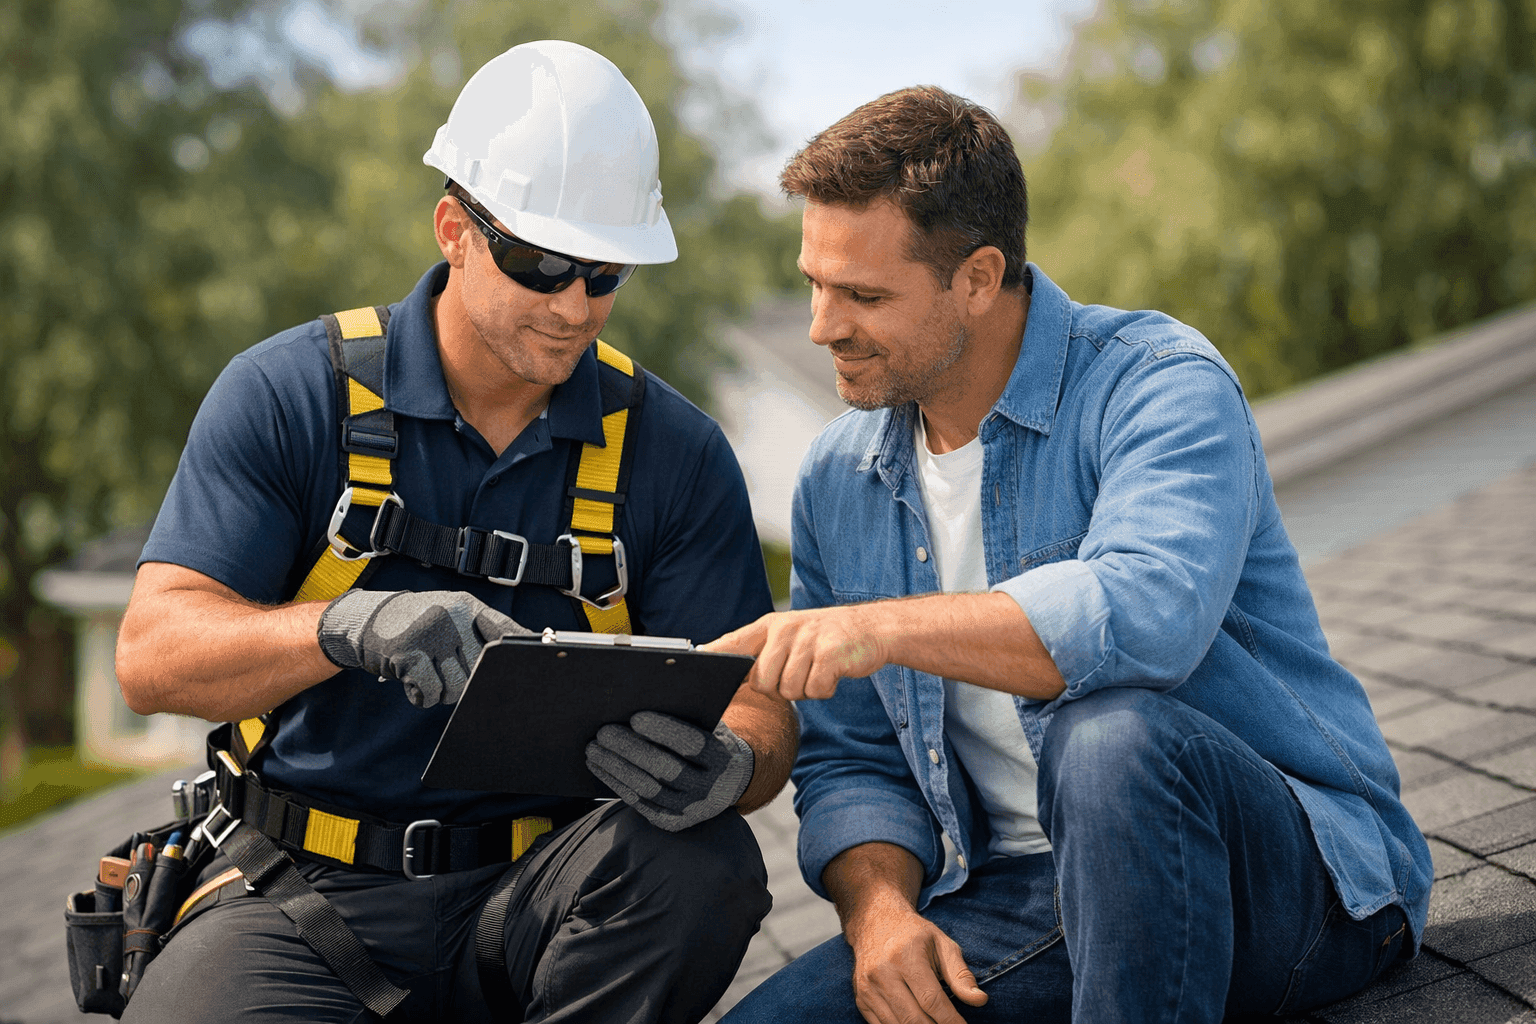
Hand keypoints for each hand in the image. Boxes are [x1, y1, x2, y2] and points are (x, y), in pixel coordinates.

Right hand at [316, 589, 529, 707]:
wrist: (367, 619)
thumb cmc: (418, 622)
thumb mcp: (452, 613)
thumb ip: (483, 629)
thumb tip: (526, 647)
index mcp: (467, 606)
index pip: (505, 631)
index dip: (520, 650)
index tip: (531, 665)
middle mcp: (452, 617)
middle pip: (483, 669)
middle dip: (469, 680)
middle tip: (449, 672)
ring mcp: (431, 634)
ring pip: (458, 686)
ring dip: (444, 690)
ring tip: (429, 673)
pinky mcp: (408, 654)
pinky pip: (431, 694)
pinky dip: (423, 696)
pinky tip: (414, 682)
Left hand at [585, 711, 753, 831]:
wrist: (729, 781)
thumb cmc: (710, 741)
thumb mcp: (709, 726)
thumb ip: (684, 716)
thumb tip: (639, 700)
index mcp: (722, 758)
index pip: (693, 744)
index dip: (664, 731)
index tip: (635, 717)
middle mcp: (710, 789)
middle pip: (666, 769)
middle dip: (630, 749)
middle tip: (603, 732)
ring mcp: (691, 810)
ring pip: (648, 789)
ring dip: (615, 768)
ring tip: (593, 749)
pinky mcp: (673, 822)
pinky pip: (640, 803)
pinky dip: (616, 784)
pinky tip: (600, 767)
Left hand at [703, 606, 888, 700]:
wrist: (872, 628)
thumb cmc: (824, 639)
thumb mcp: (790, 636)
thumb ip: (761, 653)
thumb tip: (729, 675)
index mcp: (770, 626)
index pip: (734, 642)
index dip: (713, 655)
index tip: (695, 660)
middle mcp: (785, 629)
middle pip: (762, 681)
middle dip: (779, 688)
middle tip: (800, 672)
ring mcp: (808, 640)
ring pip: (789, 690)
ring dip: (805, 690)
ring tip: (818, 670)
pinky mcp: (830, 653)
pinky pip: (815, 691)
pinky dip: (825, 691)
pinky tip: (833, 673)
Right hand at [845, 903, 986, 1023]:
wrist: (875, 922)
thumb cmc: (914, 935)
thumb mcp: (942, 945)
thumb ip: (961, 974)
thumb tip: (979, 1000)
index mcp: (905, 956)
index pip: (931, 1000)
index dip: (951, 1021)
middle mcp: (882, 973)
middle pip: (913, 1018)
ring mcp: (868, 988)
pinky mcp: (861, 999)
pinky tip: (917, 1023)